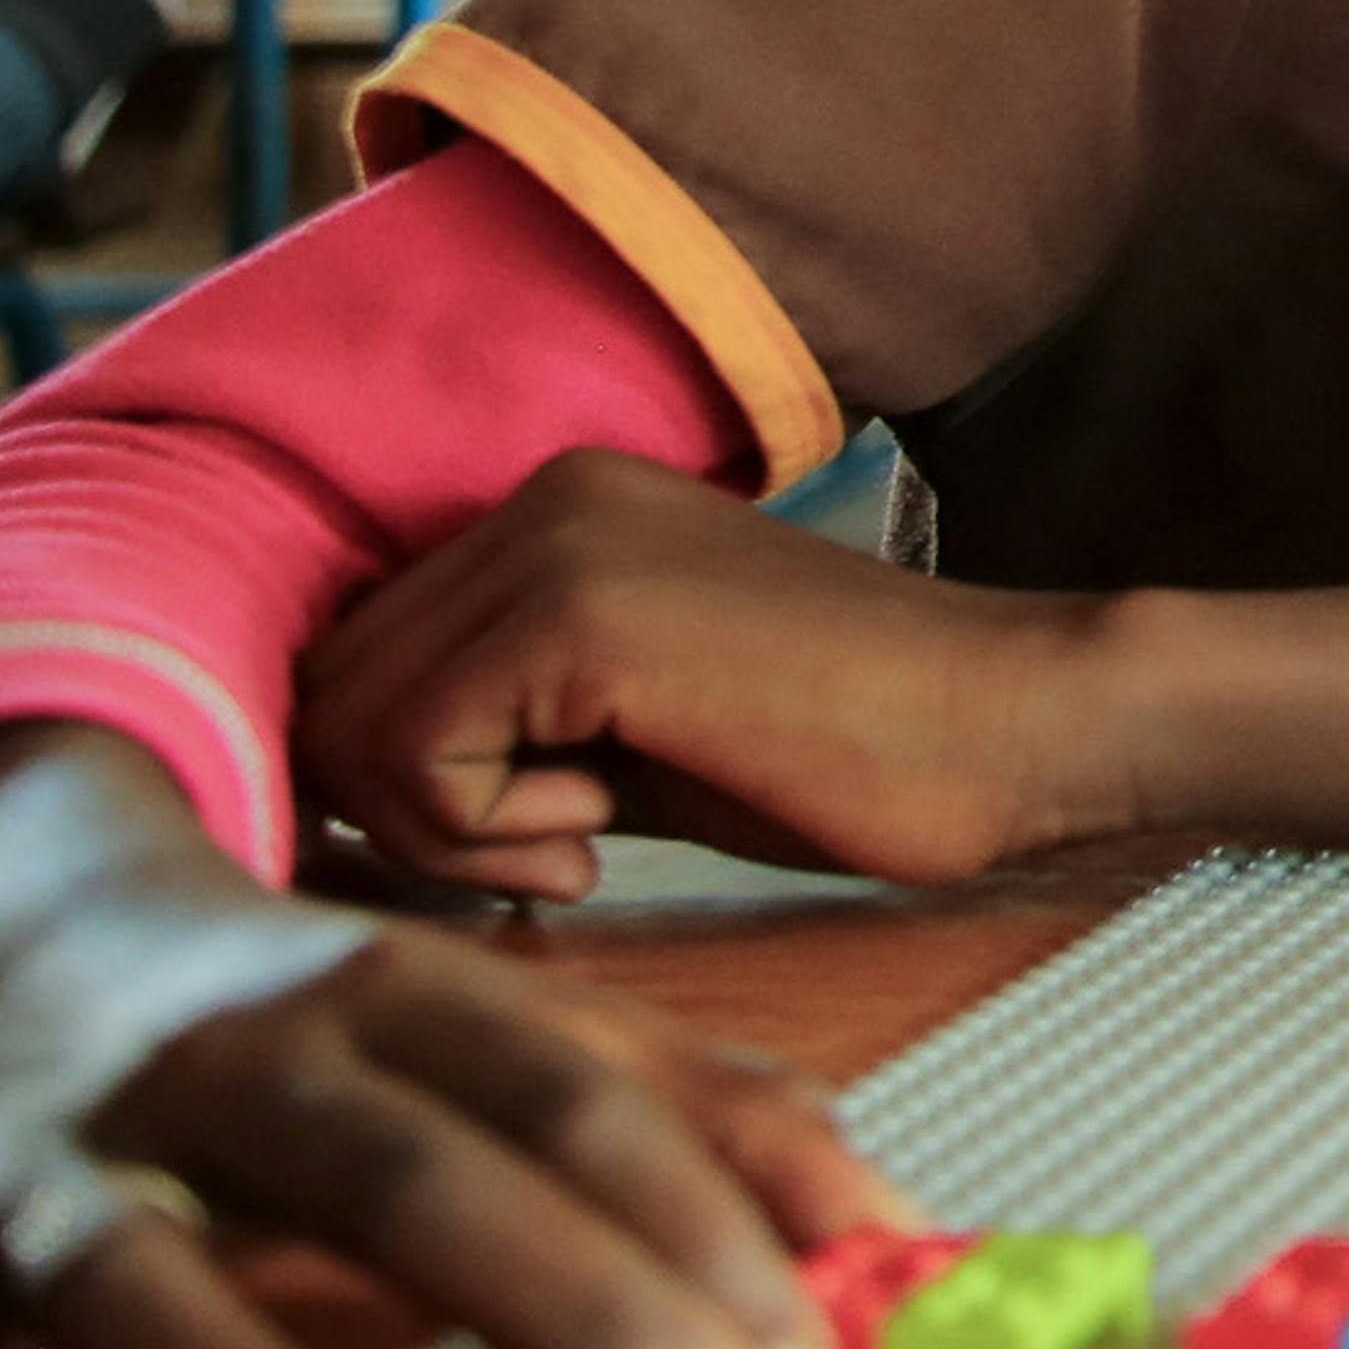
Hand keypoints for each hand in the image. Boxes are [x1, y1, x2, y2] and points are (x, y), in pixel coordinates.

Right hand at [0, 724, 899, 1348]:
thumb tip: (884, 1222)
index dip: (698, 1224)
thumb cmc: (300, 1018)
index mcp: (390, 991)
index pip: (571, 1098)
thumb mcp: (496, 1023)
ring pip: (146, 1276)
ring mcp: (57, 1157)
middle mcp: (228, 1058)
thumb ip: (691, 1106)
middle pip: (408, 1180)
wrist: (0, 926)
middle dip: (577, 1313)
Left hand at [300, 449, 1123, 894]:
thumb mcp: (633, 734)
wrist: (1021, 727)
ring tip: (584, 843)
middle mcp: (539, 497)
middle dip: (409, 810)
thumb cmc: (857, 760)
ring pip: (348, 725)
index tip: (533, 836)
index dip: (401, 783)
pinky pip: (411, 754)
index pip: (357, 656)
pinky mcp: (577, 614)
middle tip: (558, 851)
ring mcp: (556, 542)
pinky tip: (602, 835)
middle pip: (327, 689)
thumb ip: (500, 732)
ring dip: (443, 829)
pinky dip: (478, 833)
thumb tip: (329, 798)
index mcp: (557, 508)